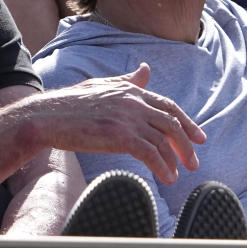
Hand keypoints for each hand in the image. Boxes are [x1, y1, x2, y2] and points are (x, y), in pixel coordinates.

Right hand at [37, 64, 204, 184]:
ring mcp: (128, 119)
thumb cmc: (70, 104)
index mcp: (129, 90)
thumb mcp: (101, 86)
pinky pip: (152, 155)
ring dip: (175, 160)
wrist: (48, 117)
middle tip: (193, 162)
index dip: (187, 123)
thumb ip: (127, 81)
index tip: (198, 138)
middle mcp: (133, 102)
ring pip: (164, 142)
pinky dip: (163, 168)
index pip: (168, 106)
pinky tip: (166, 178)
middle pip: (172, 124)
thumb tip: (145, 69)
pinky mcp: (121, 137)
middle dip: (187, 144)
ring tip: (177, 174)